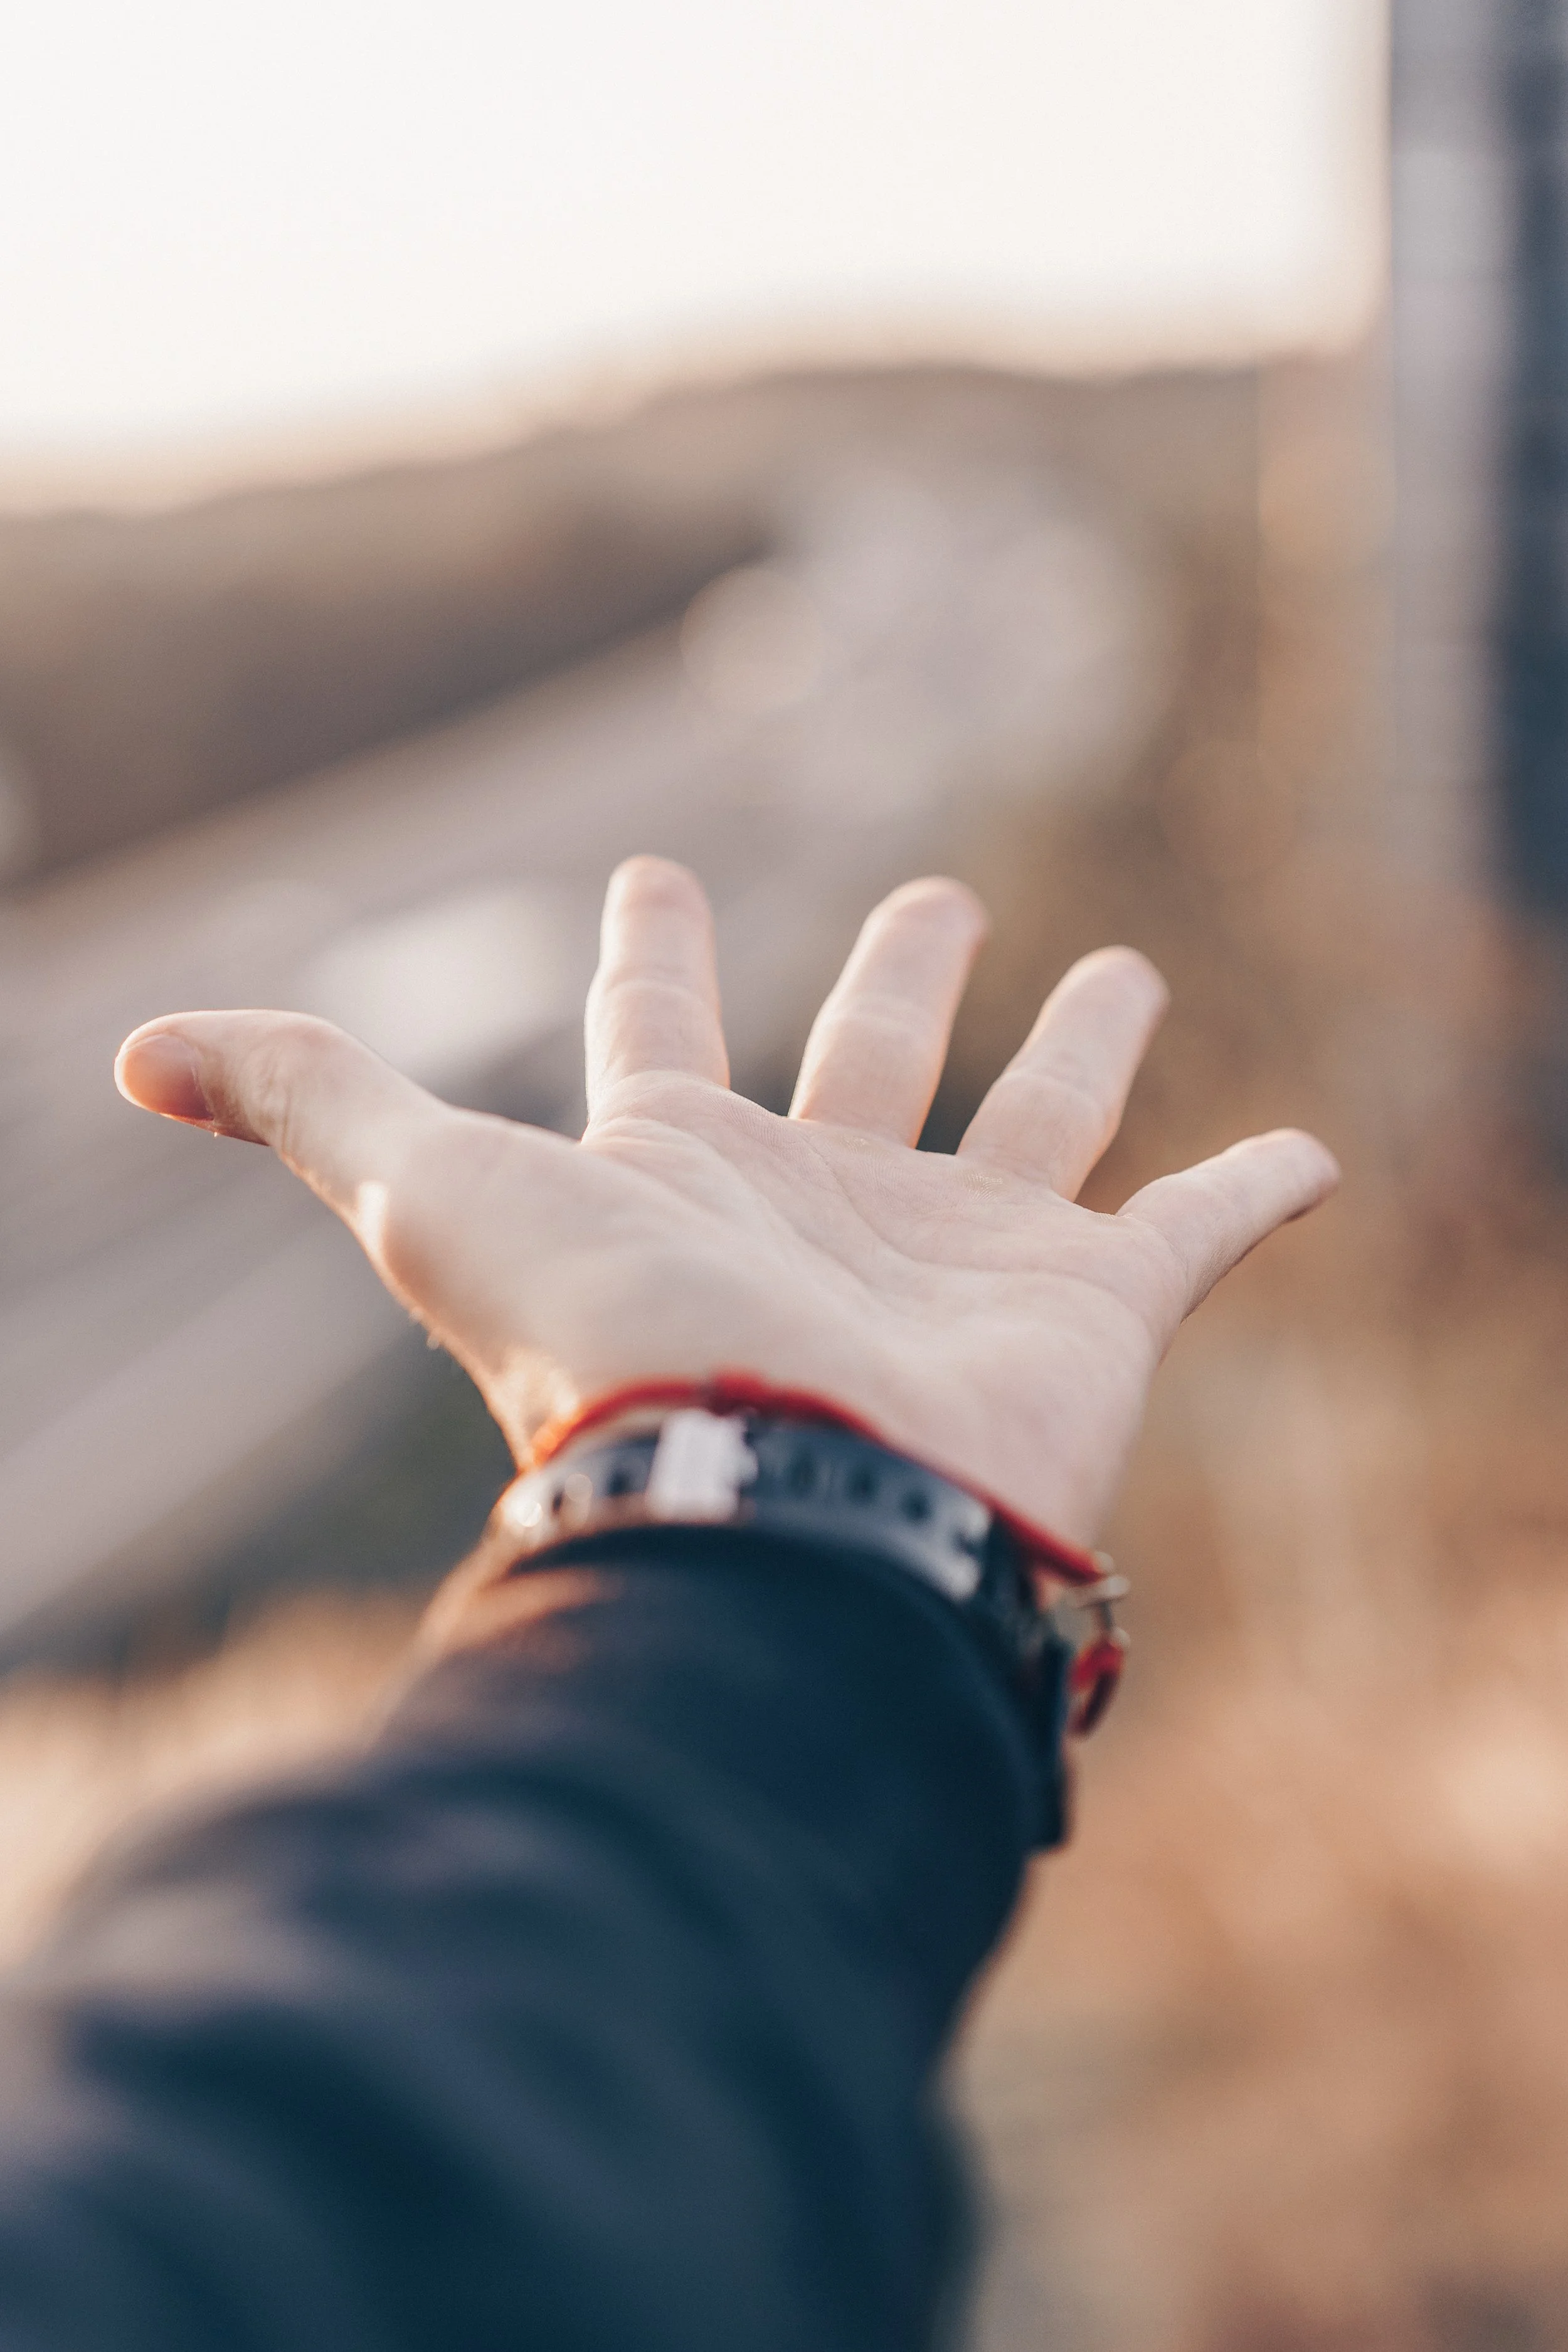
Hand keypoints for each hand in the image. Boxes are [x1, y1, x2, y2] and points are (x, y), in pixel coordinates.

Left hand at [114, 857, 1336, 1543]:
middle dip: (906, 977)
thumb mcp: (431, 1197)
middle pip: (876, 1065)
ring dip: (1087, 1058)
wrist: (777, 1506)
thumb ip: (304, 1100)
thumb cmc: (609, 1346)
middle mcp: (825, 1206)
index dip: (654, 954)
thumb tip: (124, 1048)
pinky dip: (1255, 1191)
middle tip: (942, 894)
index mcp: (688, 1166)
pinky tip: (1310, 1151)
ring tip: (1124, 974)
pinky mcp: (1093, 1312)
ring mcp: (964, 1260)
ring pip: (1040, 1131)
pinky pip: (1197, 1235)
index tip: (659, 873)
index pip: (666, 1033)